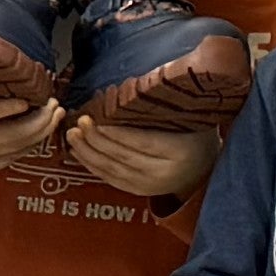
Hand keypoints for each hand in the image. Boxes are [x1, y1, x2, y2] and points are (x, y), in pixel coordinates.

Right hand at [0, 92, 58, 194]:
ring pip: (17, 147)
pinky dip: (31, 144)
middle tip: (56, 103)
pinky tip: (44, 131)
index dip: (7, 108)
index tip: (27, 99)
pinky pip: (14, 157)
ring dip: (41, 131)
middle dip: (39, 119)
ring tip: (58, 114)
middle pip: (11, 133)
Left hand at [57, 114, 216, 203]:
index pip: (144, 143)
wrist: (203, 170)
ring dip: (89, 153)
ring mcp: (150, 186)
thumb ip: (165, 105)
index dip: (118, 133)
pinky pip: (110, 179)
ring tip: (72, 135)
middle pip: (124, 157)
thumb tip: (135, 84)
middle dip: (97, 140)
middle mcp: (164, 174)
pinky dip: (92, 165)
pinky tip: (78, 152)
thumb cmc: (195, 135)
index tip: (97, 120)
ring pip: (113, 170)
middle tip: (79, 123)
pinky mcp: (138, 191)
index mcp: (180, 152)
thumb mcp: (190, 118)